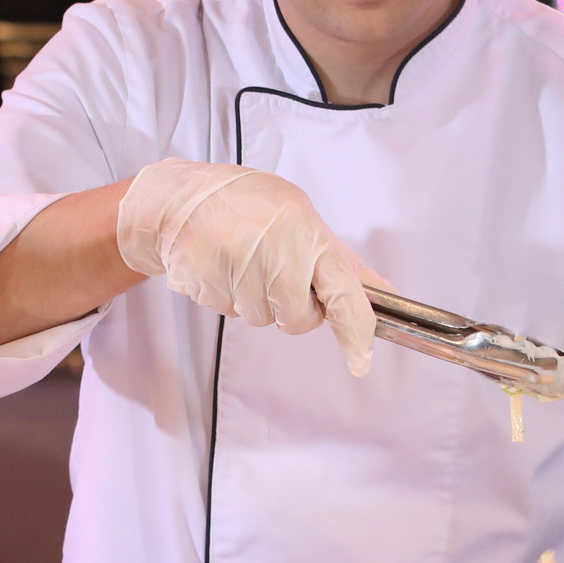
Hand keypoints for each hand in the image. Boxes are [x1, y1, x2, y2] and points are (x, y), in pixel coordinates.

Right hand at [113, 157, 378, 376]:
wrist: (177, 201)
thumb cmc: (247, 203)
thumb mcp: (301, 217)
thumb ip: (341, 262)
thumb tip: (386, 294)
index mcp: (304, 233)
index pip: (342, 292)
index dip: (357, 331)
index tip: (362, 361)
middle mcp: (273, 252)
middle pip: (299, 319)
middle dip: (293, 307)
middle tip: (277, 271)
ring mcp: (236, 271)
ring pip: (264, 319)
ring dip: (258, 300)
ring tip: (243, 260)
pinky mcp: (207, 287)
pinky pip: (232, 313)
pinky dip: (231, 297)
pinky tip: (222, 266)